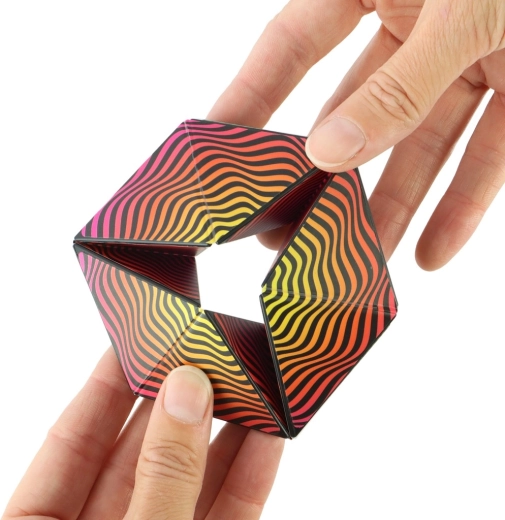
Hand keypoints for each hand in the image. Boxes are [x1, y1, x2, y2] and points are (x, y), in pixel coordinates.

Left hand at [2, 349, 282, 519]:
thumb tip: (186, 391)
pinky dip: (251, 474)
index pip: (76, 438)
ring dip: (224, 432)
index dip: (108, 383)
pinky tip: (269, 437)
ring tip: (250, 383)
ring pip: (191, 477)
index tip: (138, 336)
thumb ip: (161, 477)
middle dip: (178, 400)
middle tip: (208, 350)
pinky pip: (230, 510)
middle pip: (142, 450)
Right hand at [208, 0, 504, 269]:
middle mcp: (416, 23)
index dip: (250, 97)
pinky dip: (463, 204)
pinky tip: (434, 254)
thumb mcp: (463, 9)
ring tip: (359, 262)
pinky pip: (486, 152)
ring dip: (393, 207)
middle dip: (324, 178)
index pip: (290, 46)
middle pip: (353, 112)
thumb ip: (397, 87)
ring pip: (418, 144)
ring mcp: (468, 58)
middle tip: (286, 232)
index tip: (216, 144)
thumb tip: (328, 151)